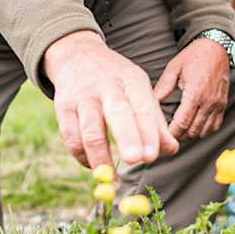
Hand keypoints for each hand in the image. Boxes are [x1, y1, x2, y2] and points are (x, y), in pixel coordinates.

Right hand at [44, 30, 179, 171]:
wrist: (77, 55)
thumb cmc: (116, 79)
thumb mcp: (139, 89)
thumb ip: (154, 120)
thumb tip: (171, 149)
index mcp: (132, 81)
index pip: (143, 107)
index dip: (148, 132)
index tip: (152, 156)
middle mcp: (107, 87)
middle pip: (118, 113)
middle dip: (128, 137)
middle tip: (135, 159)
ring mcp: (83, 97)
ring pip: (90, 130)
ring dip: (101, 157)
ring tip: (112, 178)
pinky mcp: (63, 108)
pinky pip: (71, 138)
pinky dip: (83, 157)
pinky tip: (94, 167)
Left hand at [153, 37, 229, 141]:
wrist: (216, 48)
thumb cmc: (194, 56)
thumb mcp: (174, 68)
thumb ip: (162, 87)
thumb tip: (150, 103)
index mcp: (195, 93)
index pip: (182, 123)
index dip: (171, 133)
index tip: (162, 135)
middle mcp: (208, 101)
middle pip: (192, 131)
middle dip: (179, 136)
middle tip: (168, 135)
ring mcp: (217, 104)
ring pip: (204, 132)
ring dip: (191, 134)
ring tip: (180, 130)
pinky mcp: (223, 105)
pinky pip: (215, 126)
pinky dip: (204, 130)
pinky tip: (194, 125)